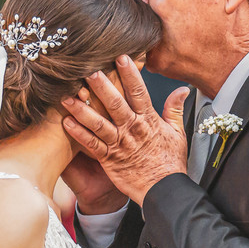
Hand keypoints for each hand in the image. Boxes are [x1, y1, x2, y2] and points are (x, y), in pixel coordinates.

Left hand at [61, 56, 189, 205]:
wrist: (164, 190)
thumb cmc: (170, 162)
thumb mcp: (178, 133)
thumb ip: (175, 108)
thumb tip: (183, 89)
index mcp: (149, 121)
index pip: (140, 93)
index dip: (131, 74)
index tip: (122, 57)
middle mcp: (133, 129)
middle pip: (116, 104)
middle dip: (102, 87)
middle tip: (89, 70)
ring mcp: (120, 144)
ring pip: (99, 123)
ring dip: (83, 109)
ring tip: (67, 95)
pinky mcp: (109, 159)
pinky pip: (92, 145)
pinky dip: (79, 134)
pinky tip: (66, 122)